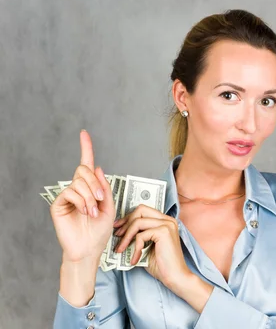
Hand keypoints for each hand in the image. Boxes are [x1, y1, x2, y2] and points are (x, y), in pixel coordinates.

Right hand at [50, 130, 115, 263]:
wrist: (89, 248)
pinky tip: (85, 212)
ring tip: (93, 211)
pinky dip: (81, 200)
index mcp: (91, 188)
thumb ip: (104, 187)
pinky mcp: (59, 204)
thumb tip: (97, 168)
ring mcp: (68, 196)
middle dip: (95, 183)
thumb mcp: (110, 206)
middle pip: (84, 170)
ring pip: (79, 181)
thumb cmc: (99, 230)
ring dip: (90, 195)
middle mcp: (78, 189)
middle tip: (100, 199)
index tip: (84, 134)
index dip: (86, 148)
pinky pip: (70, 192)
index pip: (88, 164)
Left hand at [113, 205, 190, 289]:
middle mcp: (168, 220)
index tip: (118, 227)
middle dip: (126, 222)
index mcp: (165, 221)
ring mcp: (167, 224)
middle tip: (117, 236)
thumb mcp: (147, 246)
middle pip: (140, 210)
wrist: (175, 277)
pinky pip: (141, 236)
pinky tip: (134, 259)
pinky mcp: (164, 232)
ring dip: (126, 237)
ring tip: (120, 249)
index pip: (143, 210)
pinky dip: (134, 248)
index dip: (128, 217)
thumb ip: (139, 236)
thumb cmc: (162, 265)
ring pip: (138, 222)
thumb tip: (121, 231)